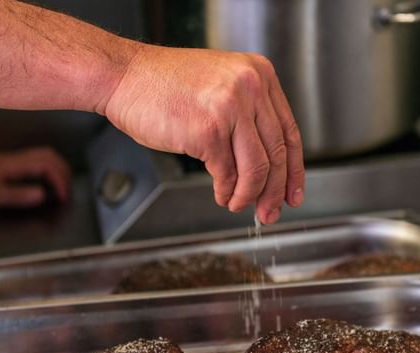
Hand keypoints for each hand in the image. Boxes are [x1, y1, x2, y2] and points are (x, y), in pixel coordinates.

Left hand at [0, 147, 70, 212]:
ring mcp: (11, 160)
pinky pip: (36, 162)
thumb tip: (43, 194)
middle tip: (67, 193)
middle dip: (64, 173)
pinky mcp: (8, 165)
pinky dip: (48, 171)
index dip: (60, 181)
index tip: (62, 198)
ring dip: (57, 170)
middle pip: (49, 156)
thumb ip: (16, 195)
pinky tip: (45, 184)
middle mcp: (14, 158)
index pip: (46, 165)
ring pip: (44, 156)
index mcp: (12, 165)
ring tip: (61, 188)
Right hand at [104, 44, 304, 223]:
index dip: (294, 169)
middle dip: (275, 191)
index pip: (289, 131)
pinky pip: (228, 173)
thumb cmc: (164, 84)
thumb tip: (267, 164)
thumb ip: (248, 114)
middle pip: (278, 153)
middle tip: (270, 212)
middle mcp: (251, 87)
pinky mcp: (209, 130)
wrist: (125, 76)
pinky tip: (222, 195)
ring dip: (250, 196)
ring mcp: (231, 108)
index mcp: (260, 74)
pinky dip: (227, 191)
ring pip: (257, 168)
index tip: (293, 193)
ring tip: (238, 205)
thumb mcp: (221, 84)